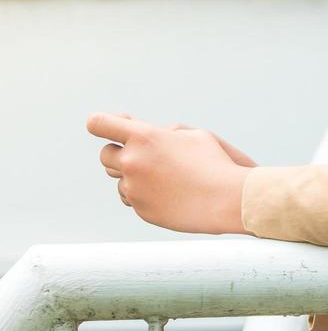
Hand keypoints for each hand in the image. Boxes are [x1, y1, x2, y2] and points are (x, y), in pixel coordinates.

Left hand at [87, 112, 251, 233]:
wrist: (224, 199)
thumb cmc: (213, 162)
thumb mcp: (194, 135)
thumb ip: (163, 133)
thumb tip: (145, 136)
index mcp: (144, 137)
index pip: (100, 123)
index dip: (102, 122)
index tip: (111, 125)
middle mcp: (132, 161)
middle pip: (105, 154)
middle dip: (119, 152)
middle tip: (140, 153)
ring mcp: (133, 187)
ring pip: (119, 179)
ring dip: (134, 175)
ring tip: (163, 175)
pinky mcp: (139, 208)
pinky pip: (131, 197)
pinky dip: (144, 193)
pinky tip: (169, 192)